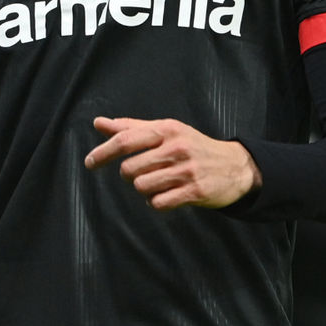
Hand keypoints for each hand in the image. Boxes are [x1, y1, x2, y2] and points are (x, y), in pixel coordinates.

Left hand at [84, 117, 261, 210]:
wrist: (235, 166)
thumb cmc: (192, 146)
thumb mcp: (165, 130)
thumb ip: (131, 128)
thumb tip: (99, 123)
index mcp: (166, 129)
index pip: (125, 140)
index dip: (103, 153)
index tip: (89, 163)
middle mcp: (176, 147)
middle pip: (129, 169)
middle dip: (130, 175)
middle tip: (145, 172)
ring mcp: (186, 170)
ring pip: (142, 187)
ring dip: (145, 189)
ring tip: (160, 182)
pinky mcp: (194, 191)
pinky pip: (158, 203)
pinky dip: (157, 202)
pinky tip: (168, 194)